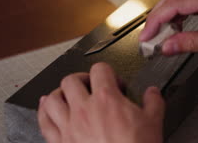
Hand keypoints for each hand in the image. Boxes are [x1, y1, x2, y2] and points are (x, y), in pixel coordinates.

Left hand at [37, 63, 164, 142]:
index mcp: (107, 100)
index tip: (114, 84)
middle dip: (82, 79)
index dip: (109, 73)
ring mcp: (69, 126)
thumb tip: (152, 92)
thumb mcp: (153, 123)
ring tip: (68, 95)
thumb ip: (153, 102)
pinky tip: (48, 108)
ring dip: (60, 93)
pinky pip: (44, 122)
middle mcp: (84, 110)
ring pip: (53, 98)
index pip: (100, 70)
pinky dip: (44, 112)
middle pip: (71, 80)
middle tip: (91, 87)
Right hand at [139, 0, 197, 56]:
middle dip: (158, 15)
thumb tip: (167, 46)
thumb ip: (190, 43)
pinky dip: (181, 9)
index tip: (147, 35)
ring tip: (164, 32)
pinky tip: (180, 24)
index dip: (155, 20)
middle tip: (150, 35)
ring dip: (169, 12)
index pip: (173, 3)